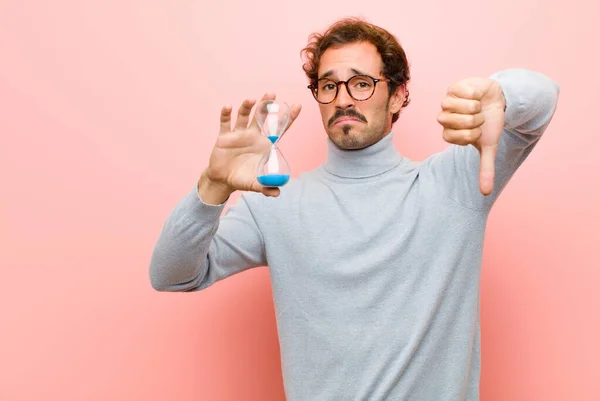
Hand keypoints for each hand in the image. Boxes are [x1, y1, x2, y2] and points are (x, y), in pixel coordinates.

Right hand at [201, 93, 301, 202]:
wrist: (223, 180)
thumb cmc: (243, 179)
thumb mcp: (255, 184)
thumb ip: (266, 187)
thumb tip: (277, 192)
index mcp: (265, 144)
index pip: (279, 128)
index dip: (288, 117)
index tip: (297, 105)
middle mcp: (253, 135)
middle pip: (261, 117)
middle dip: (266, 105)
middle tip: (272, 94)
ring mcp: (239, 134)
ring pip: (244, 116)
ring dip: (247, 107)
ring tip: (251, 100)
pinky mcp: (224, 136)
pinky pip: (225, 123)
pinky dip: (226, 114)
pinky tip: (228, 107)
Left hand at [436, 78, 505, 195]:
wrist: (498, 100)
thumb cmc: (490, 123)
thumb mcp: (489, 146)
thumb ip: (485, 168)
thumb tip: (486, 193)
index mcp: (449, 132)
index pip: (451, 137)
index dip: (469, 134)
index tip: (477, 131)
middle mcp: (444, 117)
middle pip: (454, 122)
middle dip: (474, 120)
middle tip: (479, 117)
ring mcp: (447, 101)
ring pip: (458, 106)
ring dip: (475, 107)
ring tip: (479, 106)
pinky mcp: (454, 87)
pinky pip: (463, 92)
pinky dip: (476, 95)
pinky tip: (477, 95)